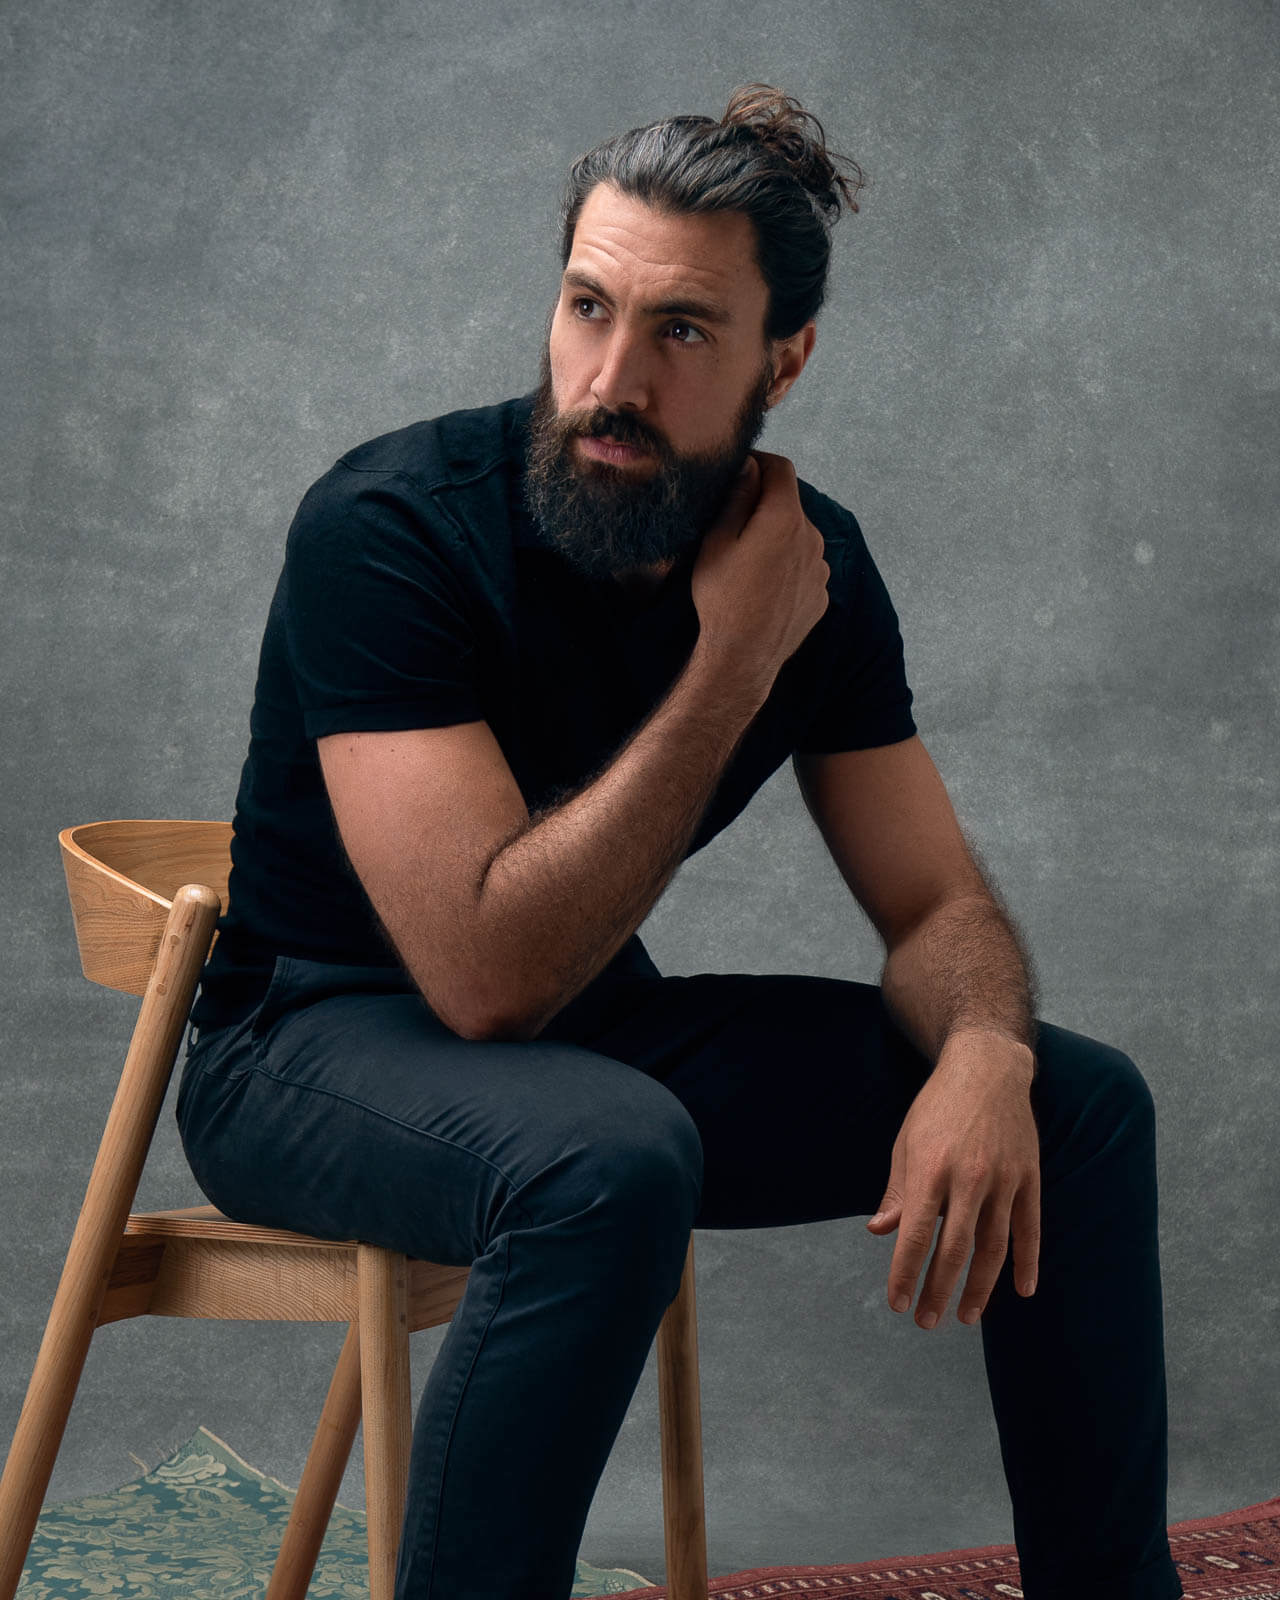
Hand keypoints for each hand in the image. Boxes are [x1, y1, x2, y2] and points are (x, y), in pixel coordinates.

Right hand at [691, 450, 829, 685]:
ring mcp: (821, 568)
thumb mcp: (717, 542)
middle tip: (735, 522)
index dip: (760, 461)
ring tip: (749, 561)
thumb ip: (737, 498)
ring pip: (799, 536)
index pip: (781, 468)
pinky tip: (764, 586)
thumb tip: (750, 467)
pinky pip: (805, 566)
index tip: (741, 469)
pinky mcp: (822, 594)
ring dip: (779, 536)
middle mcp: (812, 537)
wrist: (744, 658)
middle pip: (790, 504)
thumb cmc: (723, 598)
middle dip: (766, 504)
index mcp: (785, 518)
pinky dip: (788, 565)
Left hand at [865, 1029, 1039, 1328]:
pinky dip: (1028, 1262)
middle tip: (927, 1322)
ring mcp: (1004, 1179)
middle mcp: (968, 1178)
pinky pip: (1030, 1228)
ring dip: (980, 1287)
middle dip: (938, 1290)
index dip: (906, 1274)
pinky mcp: (1029, 1177)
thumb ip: (897, 1191)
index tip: (898, 1303)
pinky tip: (1021, 1290)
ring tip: (965, 1315)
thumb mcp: (906, 1142)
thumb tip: (881, 1232)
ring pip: (994, 1247)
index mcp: (930, 1169)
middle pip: (955, 1250)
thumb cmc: (937, 1107)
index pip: (916, 1235)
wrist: (986, 1067)